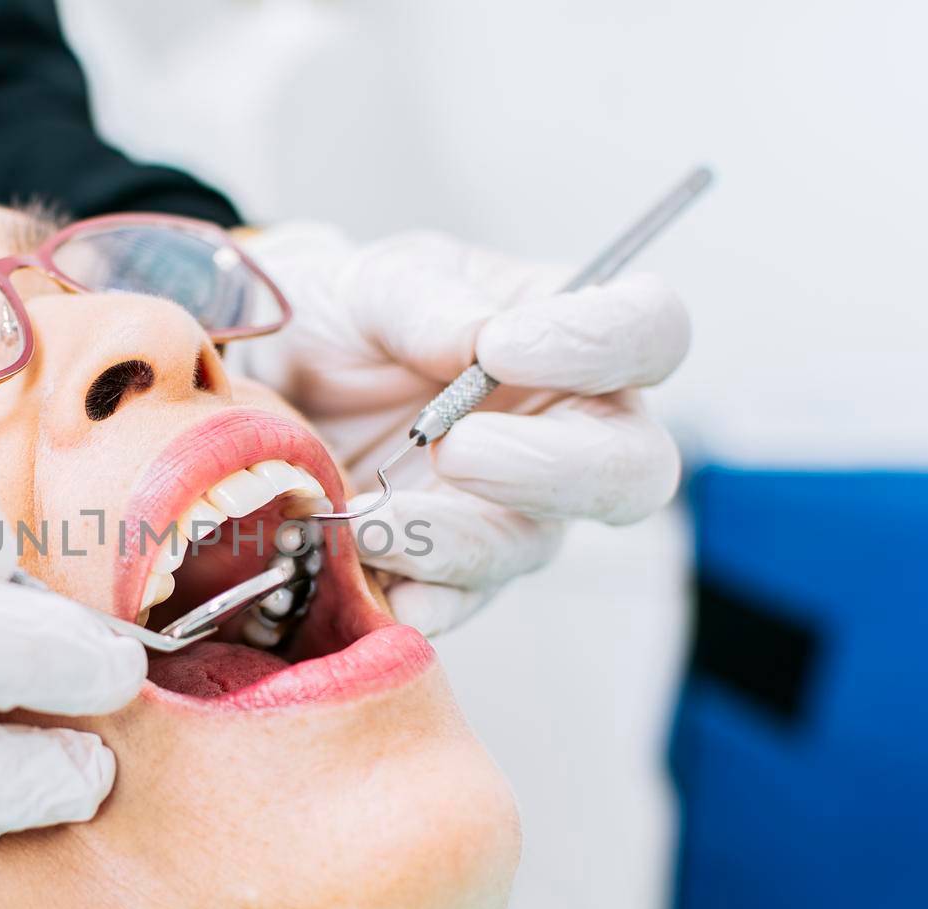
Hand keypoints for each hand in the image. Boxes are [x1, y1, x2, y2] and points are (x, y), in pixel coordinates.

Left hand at [235, 223, 689, 633]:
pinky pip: (450, 605)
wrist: (274, 378)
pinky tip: (363, 572)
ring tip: (367, 515)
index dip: (602, 345)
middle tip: (452, 449)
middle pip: (632, 472)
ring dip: (451, 539)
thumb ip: (427, 303)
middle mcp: (566, 434)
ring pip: (531, 547)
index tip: (502, 346)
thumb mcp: (375, 284)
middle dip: (549, 469)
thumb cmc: (349, 319)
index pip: (653, 335)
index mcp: (572, 339)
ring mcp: (513, 514)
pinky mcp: (446, 576)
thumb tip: (479, 338)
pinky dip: (410, 597)